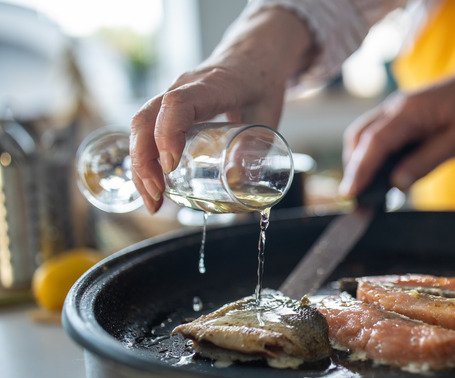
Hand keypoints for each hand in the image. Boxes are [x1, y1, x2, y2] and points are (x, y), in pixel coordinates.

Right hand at [129, 7, 312, 212]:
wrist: (253, 54)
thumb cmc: (262, 82)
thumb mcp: (269, 113)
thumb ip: (257, 143)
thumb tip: (238, 180)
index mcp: (212, 85)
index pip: (178, 103)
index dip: (168, 133)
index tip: (170, 165)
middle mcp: (183, 86)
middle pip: (147, 118)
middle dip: (144, 160)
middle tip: (157, 195)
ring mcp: (171, 94)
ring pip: (141, 126)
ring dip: (140, 165)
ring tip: (152, 201)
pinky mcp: (168, 106)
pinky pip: (147, 130)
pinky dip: (145, 159)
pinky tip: (152, 186)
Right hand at [339, 50, 454, 197]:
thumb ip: (426, 162)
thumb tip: (397, 184)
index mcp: (410, 112)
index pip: (376, 142)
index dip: (361, 169)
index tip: (351, 194)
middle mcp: (395, 108)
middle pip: (360, 138)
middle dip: (354, 170)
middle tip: (356, 202)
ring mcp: (393, 111)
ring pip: (362, 136)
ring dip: (359, 163)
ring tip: (365, 192)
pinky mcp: (397, 117)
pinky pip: (374, 135)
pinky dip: (369, 155)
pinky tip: (378, 175)